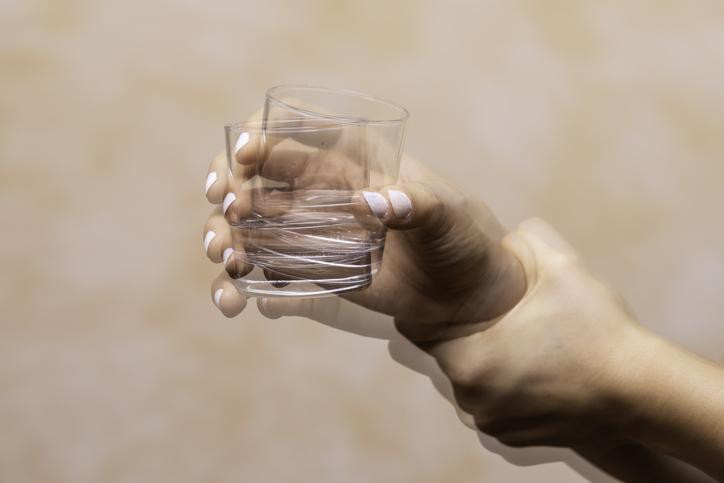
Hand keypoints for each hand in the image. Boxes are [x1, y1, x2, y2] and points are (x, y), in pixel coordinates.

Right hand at [203, 124, 525, 330]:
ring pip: (248, 222)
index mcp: (354, 159)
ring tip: (225, 257)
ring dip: (225, 234)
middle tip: (227, 205)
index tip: (246, 154)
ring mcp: (310, 229)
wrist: (461, 297)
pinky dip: (237, 284)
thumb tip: (375, 202)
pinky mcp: (307, 268)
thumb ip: (418, 205)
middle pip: (256, 173)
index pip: (298, 129)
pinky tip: (233, 302)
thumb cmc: (461, 243)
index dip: (263, 133)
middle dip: (230, 183)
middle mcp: (323, 188)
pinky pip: (261, 268)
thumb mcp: (448, 218)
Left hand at [424, 218, 659, 447]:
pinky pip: (495, 403)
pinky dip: (508, 387)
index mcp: (469, 361)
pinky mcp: (513, 437)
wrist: (640, 390)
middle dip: (474, 333)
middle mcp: (472, 399)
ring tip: (522, 340)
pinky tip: (534, 367)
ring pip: (475, 380)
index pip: (429, 328)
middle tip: (503, 315)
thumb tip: (502, 235)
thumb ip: (523, 238)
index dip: (446, 309)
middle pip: (454, 353)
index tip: (466, 297)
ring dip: (491, 361)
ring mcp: (493, 422)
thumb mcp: (560, 265)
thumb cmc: (596, 329)